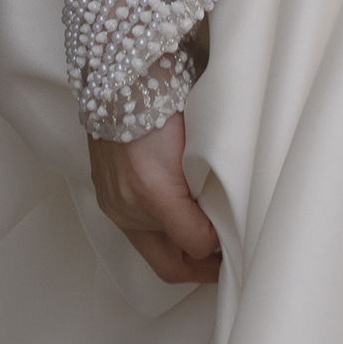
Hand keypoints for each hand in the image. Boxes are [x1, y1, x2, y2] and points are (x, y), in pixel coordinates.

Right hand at [88, 114, 221, 283]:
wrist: (125, 74)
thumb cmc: (160, 99)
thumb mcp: (196, 143)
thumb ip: (207, 186)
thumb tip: (217, 223)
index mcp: (154, 194)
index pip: (195, 245)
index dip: (218, 249)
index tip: (236, 243)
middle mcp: (128, 205)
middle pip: (169, 265)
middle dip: (200, 269)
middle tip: (225, 264)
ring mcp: (114, 201)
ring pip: (152, 249)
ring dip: (179, 249)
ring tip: (206, 241)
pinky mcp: (106, 194)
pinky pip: (136, 230)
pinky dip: (160, 232)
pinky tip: (179, 220)